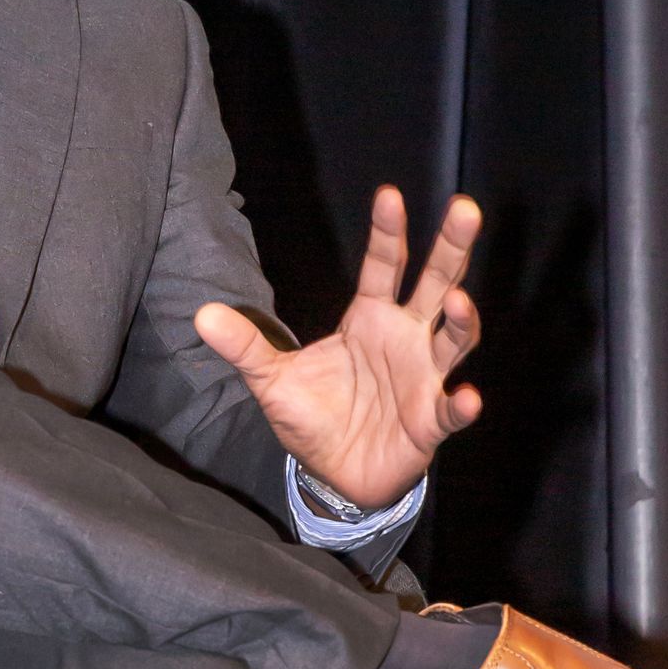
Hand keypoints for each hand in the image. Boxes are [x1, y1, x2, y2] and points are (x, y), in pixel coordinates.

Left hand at [195, 186, 483, 512]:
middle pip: (437, 283)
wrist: (334, 473)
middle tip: (465, 210)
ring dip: (461, 321)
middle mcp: (405, 338)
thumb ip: (245, 346)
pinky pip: (449, 411)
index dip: (388, 232)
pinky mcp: (430, 422)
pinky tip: (465, 399)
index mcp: (370, 318)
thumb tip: (202, 314)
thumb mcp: (272, 379)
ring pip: (454, 339)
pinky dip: (460, 406)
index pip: (384, 266)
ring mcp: (424, 377)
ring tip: (458, 303)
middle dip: (451, 248)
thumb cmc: (313, 415)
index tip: (390, 195)